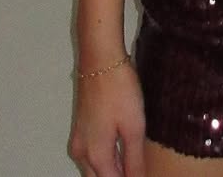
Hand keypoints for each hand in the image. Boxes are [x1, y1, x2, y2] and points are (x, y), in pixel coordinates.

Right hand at [68, 61, 145, 176]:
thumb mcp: (134, 126)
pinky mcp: (80, 127)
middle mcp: (82, 153)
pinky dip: (105, 159)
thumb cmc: (119, 90)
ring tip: (134, 164)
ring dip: (112, 170)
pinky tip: (121, 151)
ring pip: (94, 169)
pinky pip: (91, 155)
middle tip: (138, 170)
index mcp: (96, 156)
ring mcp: (79, 140)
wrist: (100, 58)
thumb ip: (134, 159)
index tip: (144, 174)